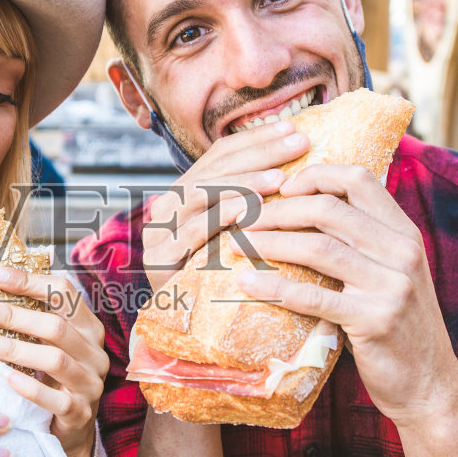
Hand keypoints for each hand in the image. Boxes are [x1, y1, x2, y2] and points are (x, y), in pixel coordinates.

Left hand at [0, 266, 110, 456]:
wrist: (69, 431)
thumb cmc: (51, 380)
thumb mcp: (47, 346)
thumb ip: (30, 319)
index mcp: (87, 328)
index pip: (64, 293)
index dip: (29, 281)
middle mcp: (94, 352)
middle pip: (55, 325)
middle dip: (12, 314)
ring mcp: (90, 383)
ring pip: (54, 359)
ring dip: (13, 348)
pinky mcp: (80, 412)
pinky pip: (55, 399)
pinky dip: (29, 387)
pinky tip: (4, 378)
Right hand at [141, 120, 308, 291]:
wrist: (183, 329)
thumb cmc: (221, 279)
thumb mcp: (234, 235)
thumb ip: (251, 204)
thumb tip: (297, 169)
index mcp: (184, 193)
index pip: (220, 153)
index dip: (256, 138)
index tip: (292, 127)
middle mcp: (167, 206)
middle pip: (214, 167)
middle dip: (258, 152)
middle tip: (297, 142)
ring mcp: (160, 231)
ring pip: (200, 193)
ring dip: (242, 182)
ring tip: (280, 177)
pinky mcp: (161, 259)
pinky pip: (194, 230)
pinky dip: (223, 215)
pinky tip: (253, 209)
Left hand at [233, 164, 457, 428]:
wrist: (429, 384)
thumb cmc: (398, 327)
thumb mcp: (391, 274)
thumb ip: (363, 244)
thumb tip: (305, 211)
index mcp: (404, 233)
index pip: (359, 179)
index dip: (316, 175)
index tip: (280, 187)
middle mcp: (402, 252)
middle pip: (330, 210)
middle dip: (279, 210)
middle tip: (245, 218)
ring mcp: (391, 286)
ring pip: (318, 248)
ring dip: (270, 243)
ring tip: (238, 244)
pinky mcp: (374, 321)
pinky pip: (314, 297)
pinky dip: (275, 287)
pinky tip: (247, 284)